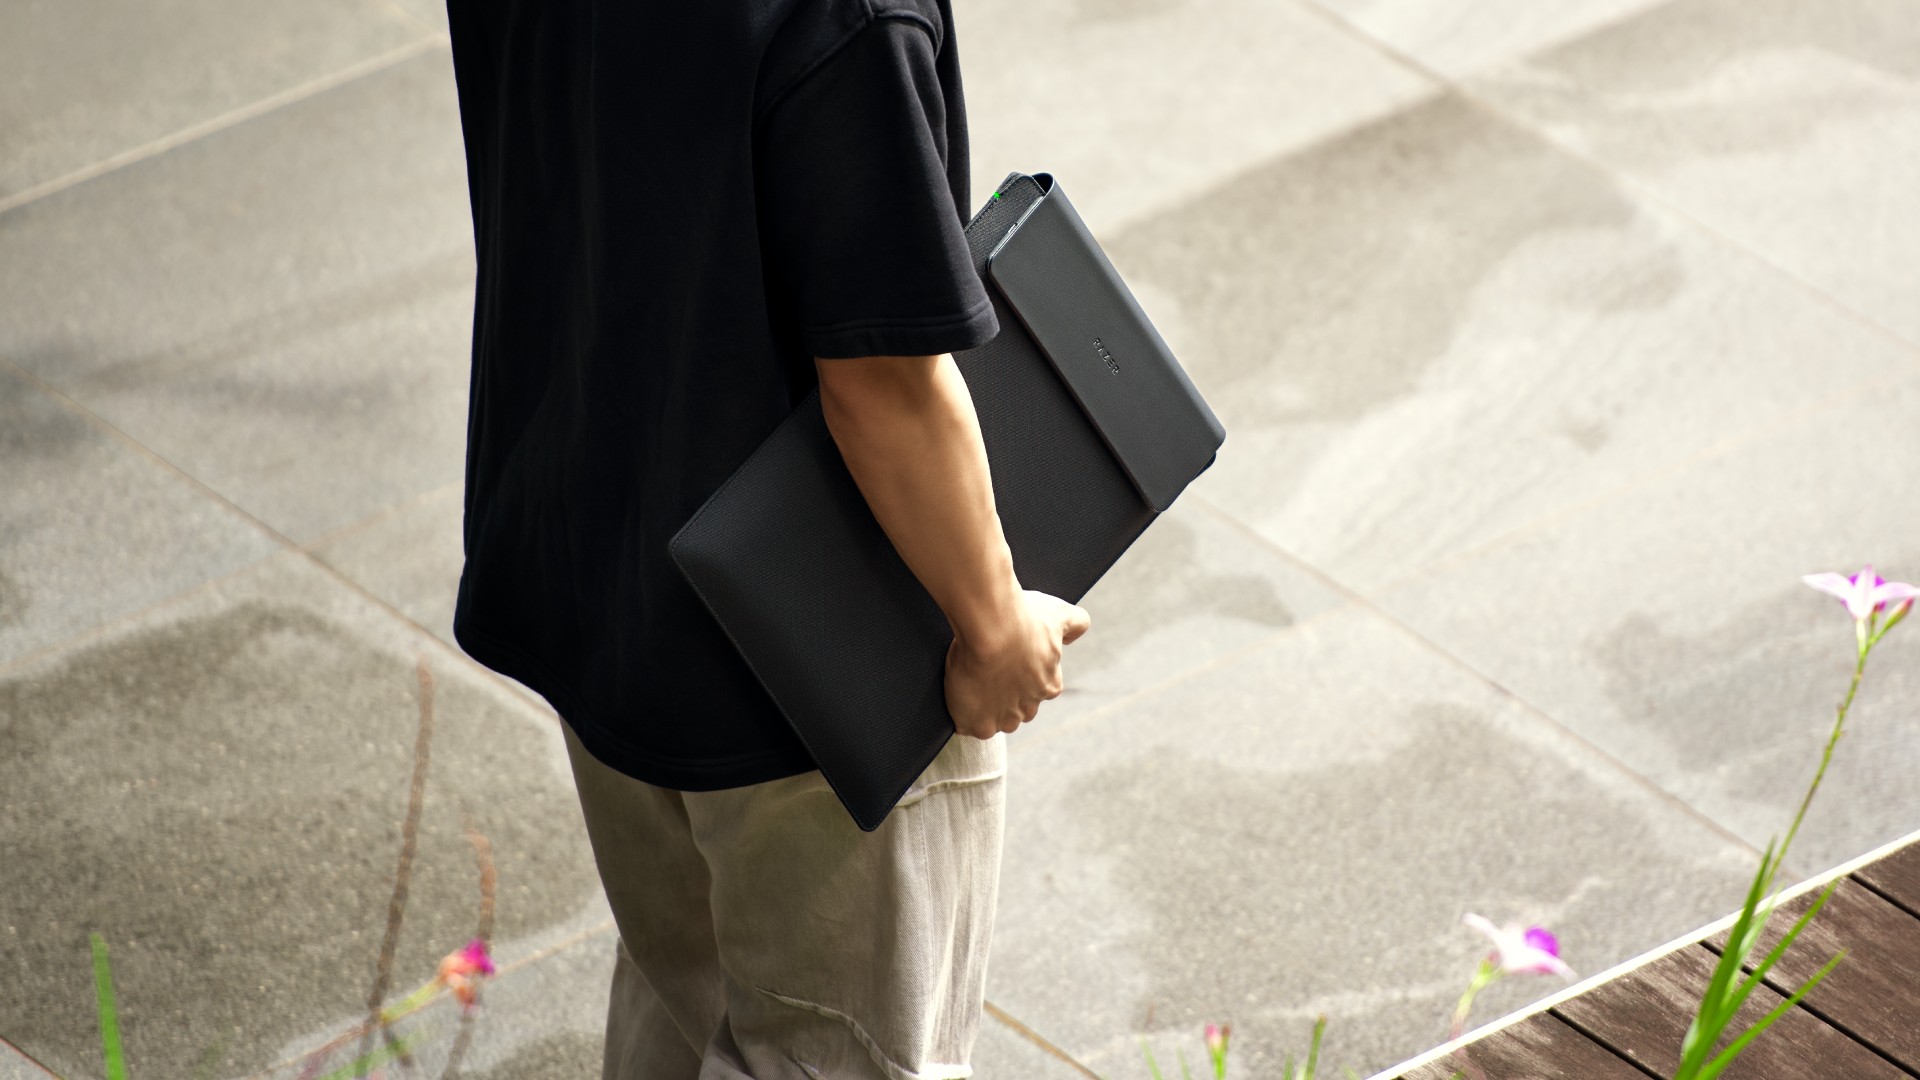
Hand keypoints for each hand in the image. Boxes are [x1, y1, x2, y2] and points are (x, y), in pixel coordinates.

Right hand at [945, 589, 1090, 738]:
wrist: (991, 626)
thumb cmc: (1023, 617)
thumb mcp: (1058, 613)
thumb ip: (1076, 622)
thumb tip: (1078, 631)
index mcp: (1050, 686)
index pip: (1039, 690)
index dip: (1021, 676)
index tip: (1008, 661)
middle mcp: (1030, 708)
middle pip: (1017, 711)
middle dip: (1005, 697)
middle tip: (987, 671)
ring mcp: (1003, 719)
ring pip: (994, 722)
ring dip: (983, 708)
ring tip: (969, 682)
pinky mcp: (977, 724)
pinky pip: (967, 725)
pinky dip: (961, 712)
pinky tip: (957, 692)